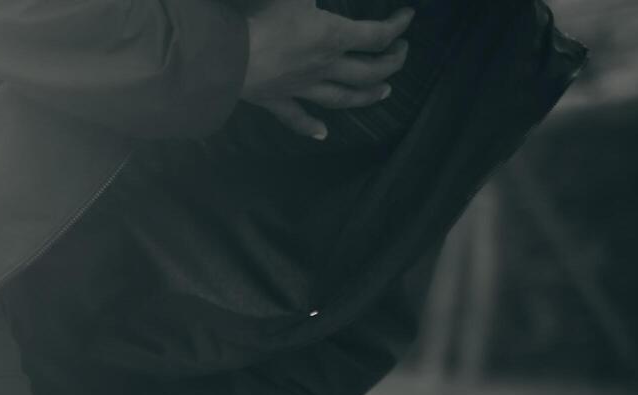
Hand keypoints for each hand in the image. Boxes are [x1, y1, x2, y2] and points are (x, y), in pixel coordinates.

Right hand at [241, 0, 414, 139]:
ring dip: (367, 96)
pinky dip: (311, 127)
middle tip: (400, 54)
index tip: (407, 17)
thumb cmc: (265, 19)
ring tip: (383, 93)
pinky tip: (323, 134)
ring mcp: (302, 88)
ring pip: (343, 97)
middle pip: (369, 72)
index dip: (398, 26)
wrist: (230, 56)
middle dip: (392, 63)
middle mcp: (325, 66)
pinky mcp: (277, 100)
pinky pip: (298, 118)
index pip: (377, 36)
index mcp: (334, 37)